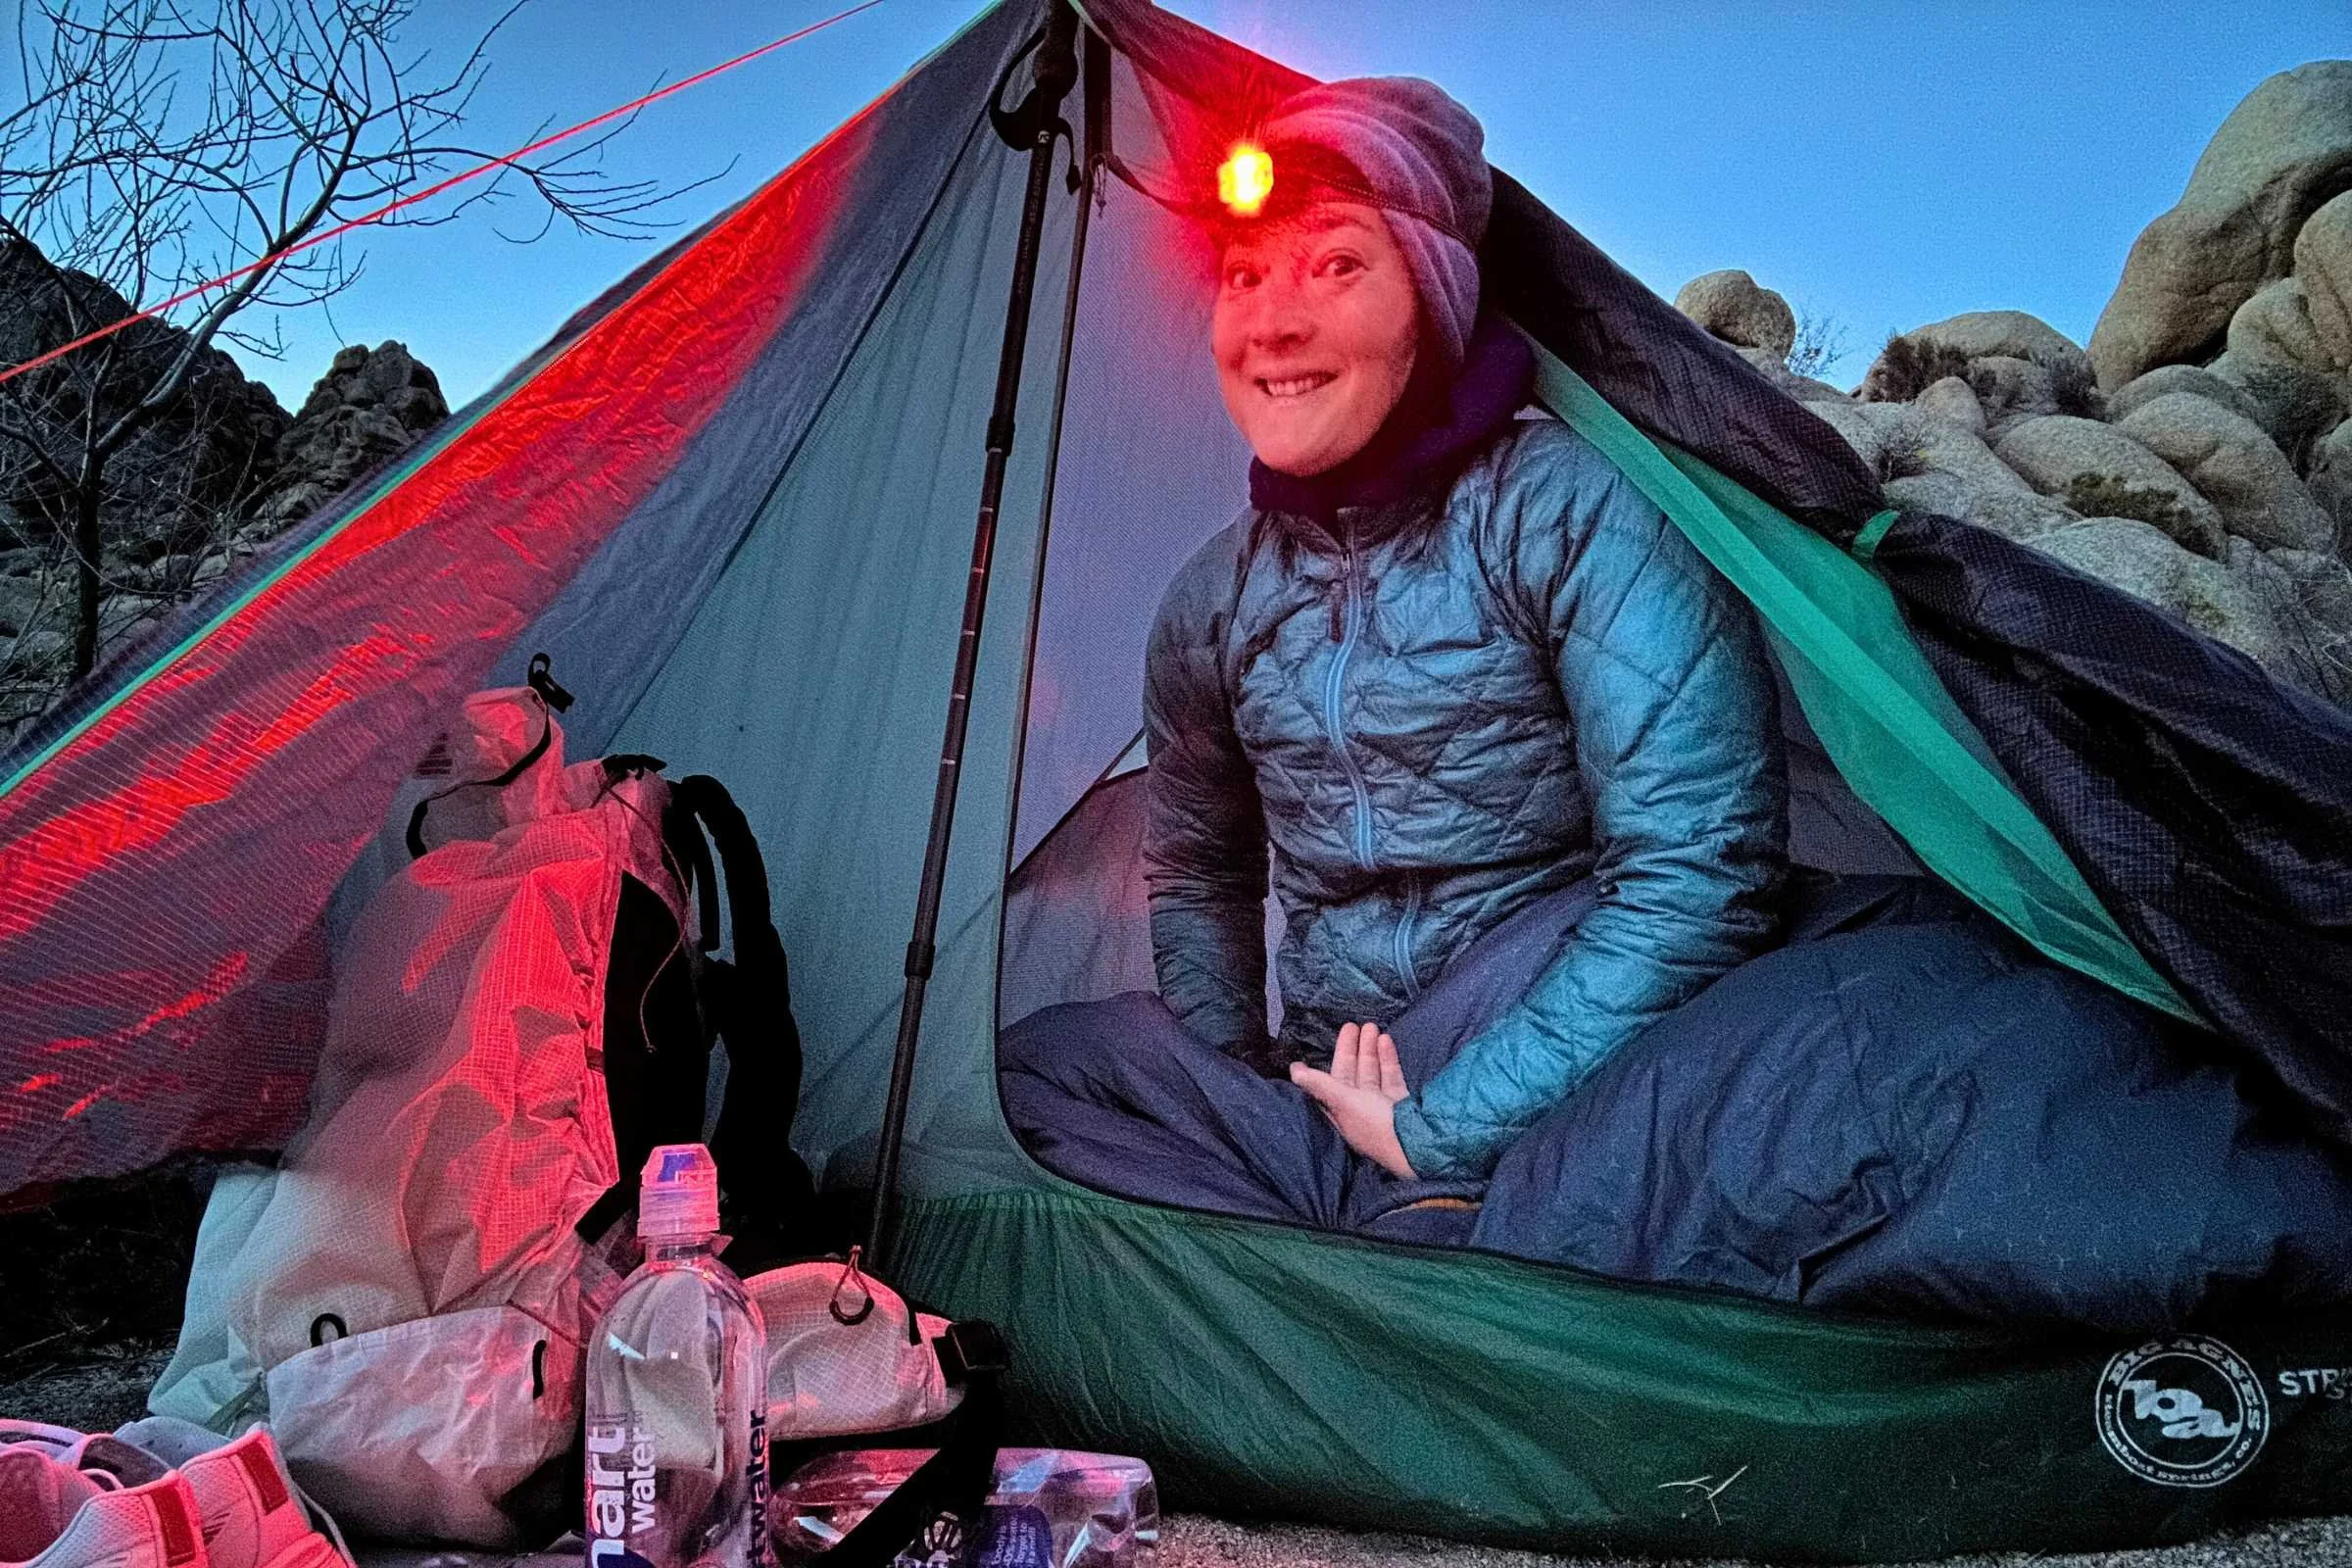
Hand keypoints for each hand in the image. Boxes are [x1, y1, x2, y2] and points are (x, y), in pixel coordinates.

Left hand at [1290, 1021, 1416, 1178]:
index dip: (1337, 1056)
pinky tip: (1387, 1041)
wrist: (1414, 1144)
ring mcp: (1381, 1106)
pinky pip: (1391, 1078)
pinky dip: (1388, 1060)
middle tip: (1354, 1024)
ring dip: (1371, 1051)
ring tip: (1373, 1027)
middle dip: (1354, 1049)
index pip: (1334, 1078)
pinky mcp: (1400, 1104)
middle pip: (1354, 1073)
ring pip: (1373, 1073)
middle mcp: (1359, 1109)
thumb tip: (1293, 1070)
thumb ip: (1319, 1084)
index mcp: (1341, 1111)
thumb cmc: (1373, 1124)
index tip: (1339, 1035)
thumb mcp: (1342, 1102)